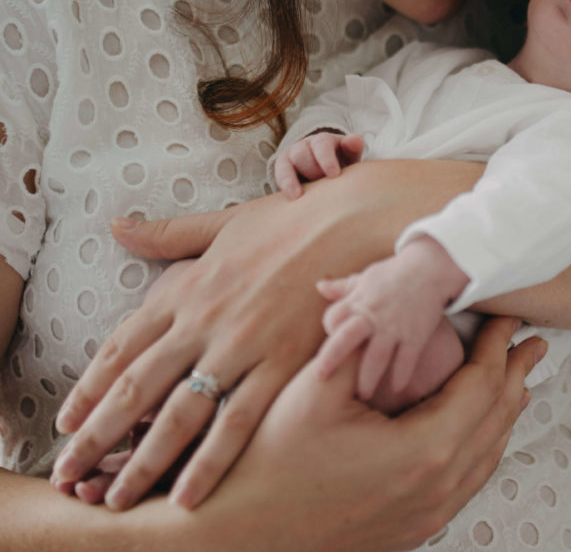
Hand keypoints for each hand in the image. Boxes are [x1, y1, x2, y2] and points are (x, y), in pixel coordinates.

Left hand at [50, 161, 481, 511]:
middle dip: (98, 437)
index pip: (122, 347)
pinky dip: (210, 460)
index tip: (68, 423)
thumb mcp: (224, 223)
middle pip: (137, 388)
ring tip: (117, 498)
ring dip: (143, 460)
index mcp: (187, 288)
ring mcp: (242, 346)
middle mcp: (204, 321)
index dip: (90, 389)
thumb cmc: (291, 220)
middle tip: (69, 474)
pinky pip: (240, 422)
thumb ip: (169, 234)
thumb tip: (118, 225)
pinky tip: (189, 493)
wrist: (353, 221)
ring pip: (180, 415)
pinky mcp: (283, 364)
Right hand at [195, 317, 546, 551]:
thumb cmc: (270, 463)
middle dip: (516, 375)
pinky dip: (484, 446)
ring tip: (516, 380)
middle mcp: (438, 487)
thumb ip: (361, 343)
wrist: (238, 534)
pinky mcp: (415, 527)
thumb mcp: (316, 390)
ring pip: (489, 455)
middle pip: (496, 420)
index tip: (509, 319)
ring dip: (505, 411)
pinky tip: (479, 432)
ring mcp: (429, 513)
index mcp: (425, 450)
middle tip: (531, 344)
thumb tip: (385, 308)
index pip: (481, 386)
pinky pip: (469, 481)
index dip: (498, 347)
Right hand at [274, 131, 363, 198]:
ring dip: (292, 180)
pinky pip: (279, 174)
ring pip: (287, 164)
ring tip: (299, 195)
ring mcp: (292, 155)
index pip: (323, 144)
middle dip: (311, 170)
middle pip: (302, 153)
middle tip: (323, 186)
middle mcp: (305, 145)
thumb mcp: (350, 155)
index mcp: (324, 141)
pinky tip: (292, 197)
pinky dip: (285, 185)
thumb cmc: (342, 164)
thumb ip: (353, 148)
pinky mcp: (282, 168)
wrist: (328, 172)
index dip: (327, 159)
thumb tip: (355, 140)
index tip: (334, 175)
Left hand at [315, 236, 469, 399]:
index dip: (329, 329)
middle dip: (332, 358)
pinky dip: (401, 376)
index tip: (334, 337)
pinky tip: (396, 389)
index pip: (333, 318)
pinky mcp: (416, 335)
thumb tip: (320, 286)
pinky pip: (407, 360)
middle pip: (347, 338)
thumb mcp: (367, 277)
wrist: (431, 268)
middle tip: (321, 377)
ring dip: (367, 379)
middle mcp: (374, 315)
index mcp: (359, 300)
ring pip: (377, 357)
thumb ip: (343, 287)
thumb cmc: (395, 274)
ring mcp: (395, 327)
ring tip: (363, 395)